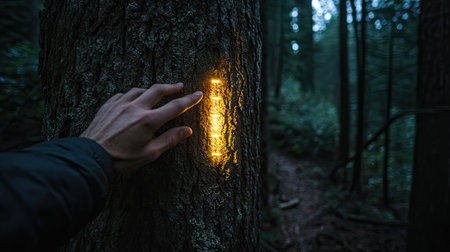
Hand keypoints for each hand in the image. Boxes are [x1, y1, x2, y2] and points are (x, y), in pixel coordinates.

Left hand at [80, 83, 202, 171]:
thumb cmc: (121, 159)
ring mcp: (120, 104)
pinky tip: (132, 99)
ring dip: (150, 90)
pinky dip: (132, 95)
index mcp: (148, 121)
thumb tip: (186, 130)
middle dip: (171, 87)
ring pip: (139, 90)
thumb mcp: (149, 154)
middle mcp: (135, 108)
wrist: (90, 156)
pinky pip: (123, 94)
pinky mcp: (108, 106)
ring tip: (156, 93)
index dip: (189, 100)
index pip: (175, 106)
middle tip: (179, 86)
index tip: (198, 94)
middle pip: (158, 90)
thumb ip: (169, 140)